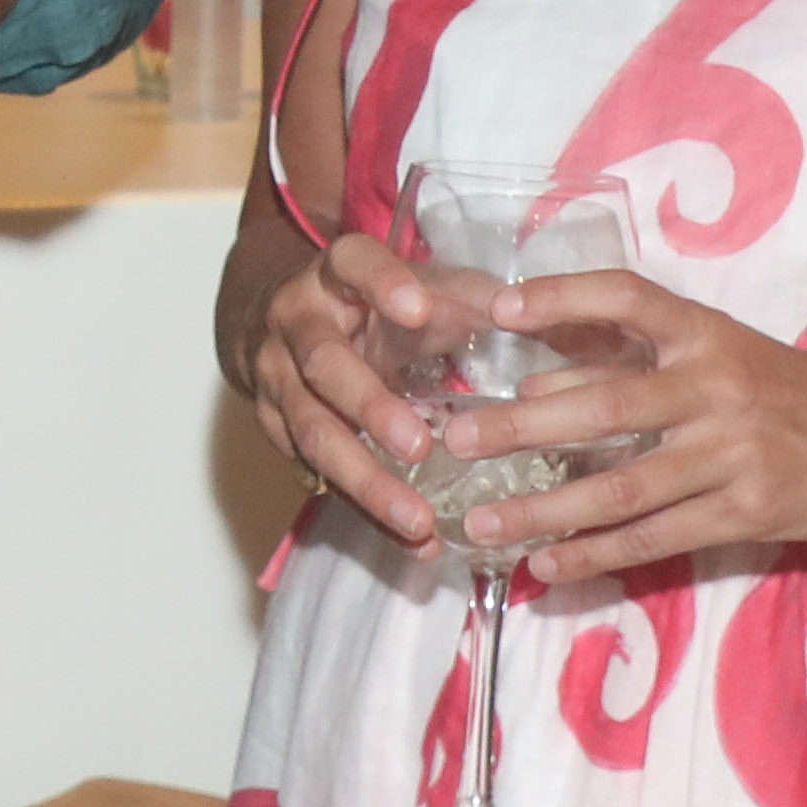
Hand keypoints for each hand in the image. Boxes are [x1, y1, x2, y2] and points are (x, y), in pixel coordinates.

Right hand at [226, 223, 457, 554]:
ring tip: (418, 522)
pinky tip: (411, 543)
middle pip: (323, 364)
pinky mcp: (274, 431)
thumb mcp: (416, 284)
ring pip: (313, 433)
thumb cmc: (372, 303)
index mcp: (333, 274)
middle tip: (419, 445)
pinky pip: (319, 478)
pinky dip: (366, 512)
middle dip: (369, 406)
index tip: (418, 309)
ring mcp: (275, 380)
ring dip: (365, 481)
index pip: (351, 264)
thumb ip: (468, 296)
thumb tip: (532, 316)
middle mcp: (293, 323)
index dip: (380, 284)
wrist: (280, 319)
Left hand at [428, 262, 806, 584]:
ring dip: (542, 509)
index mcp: (705, 332)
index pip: (625, 296)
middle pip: (604, 406)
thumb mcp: (720, 356)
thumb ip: (636, 365)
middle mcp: (715, 387)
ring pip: (620, 487)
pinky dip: (595, 554)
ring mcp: (732, 454)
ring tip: (481, 523)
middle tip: (452, 442)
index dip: (561, 297)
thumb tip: (537, 380)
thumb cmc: (787, 390)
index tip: (499, 307)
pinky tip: (546, 565)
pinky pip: (655, 537)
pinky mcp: (747, 512)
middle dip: (520, 427)